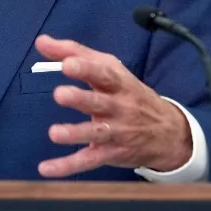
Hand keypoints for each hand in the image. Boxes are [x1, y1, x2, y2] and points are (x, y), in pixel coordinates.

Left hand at [33, 35, 191, 177]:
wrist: (168, 132)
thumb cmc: (129, 94)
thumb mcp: (109, 69)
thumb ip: (74, 53)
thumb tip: (42, 41)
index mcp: (118, 83)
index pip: (103, 74)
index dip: (86, 68)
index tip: (67, 63)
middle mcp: (119, 107)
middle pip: (99, 103)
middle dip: (81, 99)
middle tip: (60, 94)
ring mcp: (116, 132)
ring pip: (95, 133)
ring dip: (76, 134)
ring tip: (54, 133)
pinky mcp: (111, 153)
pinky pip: (88, 160)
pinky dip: (67, 166)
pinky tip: (46, 168)